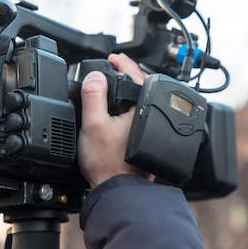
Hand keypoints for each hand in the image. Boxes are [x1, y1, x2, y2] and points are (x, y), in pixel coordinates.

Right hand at [78, 53, 151, 188]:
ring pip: (144, 100)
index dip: (123, 63)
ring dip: (132, 90)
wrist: (118, 189)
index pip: (136, 75)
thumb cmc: (109, 164)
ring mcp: (154, 128)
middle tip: (114, 68)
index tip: (113, 58)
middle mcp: (153, 117)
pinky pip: (143, 113)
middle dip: (129, 74)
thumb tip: (95, 75)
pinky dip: (134, 105)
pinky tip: (123, 110)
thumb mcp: (93, 125)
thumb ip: (93, 96)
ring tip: (117, 86)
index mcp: (143, 109)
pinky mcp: (150, 139)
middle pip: (144, 86)